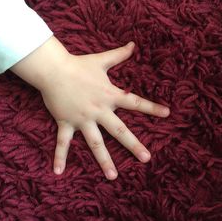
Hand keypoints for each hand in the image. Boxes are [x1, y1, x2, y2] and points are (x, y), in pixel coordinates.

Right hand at [11, 36, 169, 179]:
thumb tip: (134, 44)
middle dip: (134, 145)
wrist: (53, 69)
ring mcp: (83, 119)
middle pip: (120, 131)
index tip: (167, 114)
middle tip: (146, 158)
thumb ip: (119, 55)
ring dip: (104, 160)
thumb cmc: (78, 65)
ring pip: (95, 143)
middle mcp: (99, 111)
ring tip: (113, 176)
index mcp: (109, 96)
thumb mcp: (101, 60)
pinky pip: (63, 143)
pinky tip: (58, 172)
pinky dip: (60, 157)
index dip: (152, 108)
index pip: (135, 102)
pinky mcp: (66, 123)